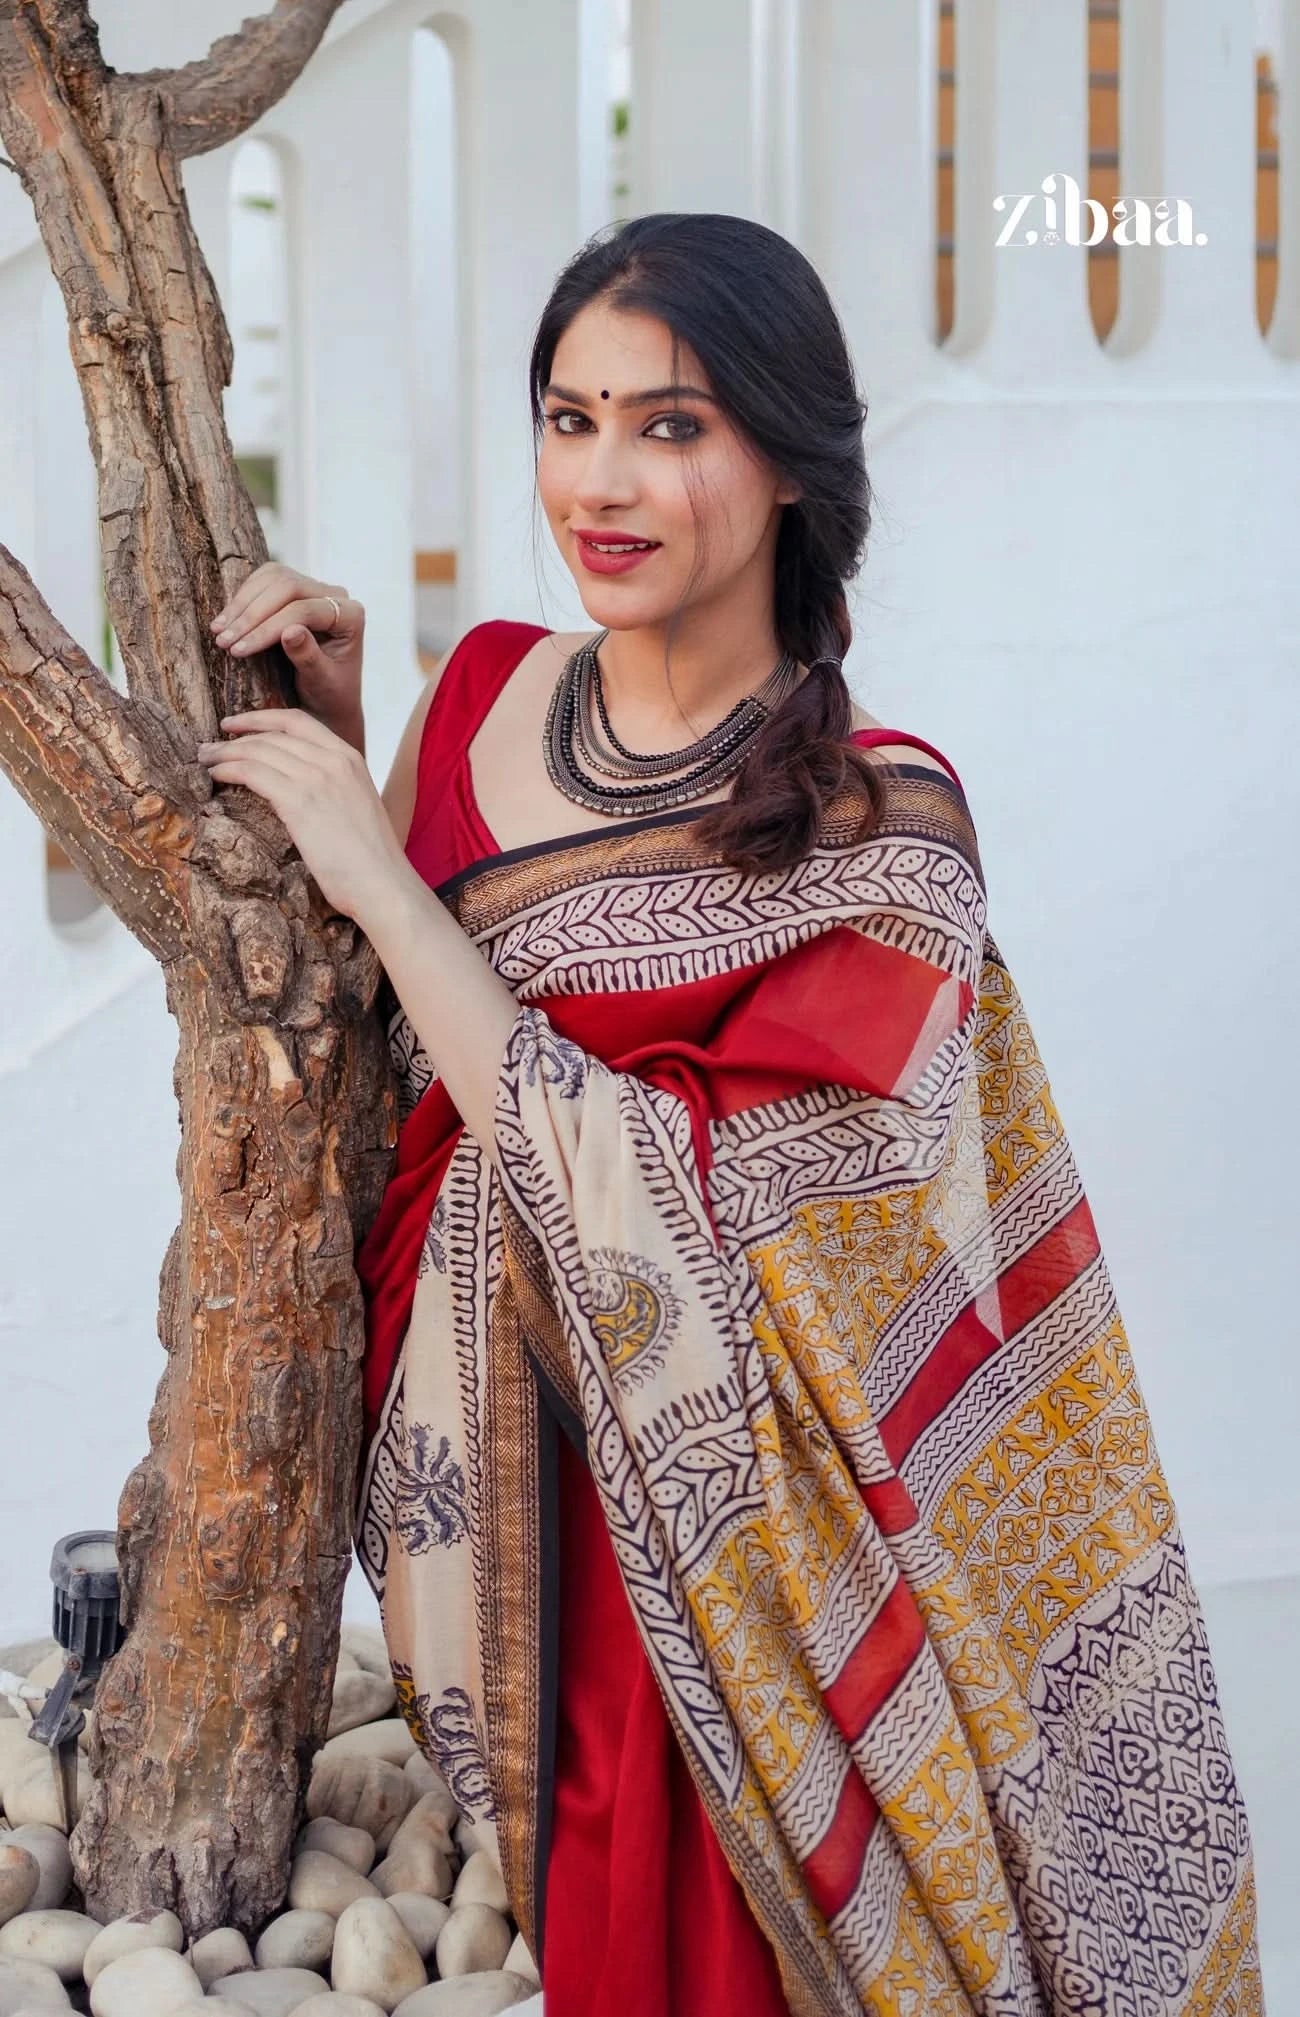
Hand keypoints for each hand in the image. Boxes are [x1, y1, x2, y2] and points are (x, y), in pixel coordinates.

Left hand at [196, 708, 409, 924]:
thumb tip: (300, 791)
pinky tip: (217, 776)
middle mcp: (333, 760)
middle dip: (236, 736)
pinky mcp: (299, 801)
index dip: (261, 718)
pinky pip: (252, 772)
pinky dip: (229, 769)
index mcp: (350, 758)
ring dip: (225, 753)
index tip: (237, 725)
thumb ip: (333, 788)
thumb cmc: (371, 859)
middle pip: (273, 734)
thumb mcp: (355, 807)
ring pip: (258, 750)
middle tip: (211, 747)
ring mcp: (316, 778)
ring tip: (206, 760)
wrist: (384, 883)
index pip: (298, 721)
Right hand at [211, 563, 364, 732]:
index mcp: (351, 616)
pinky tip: (226, 619)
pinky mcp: (294, 588)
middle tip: (223, 640)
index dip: (268, 628)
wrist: (329, 697)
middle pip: (287, 587)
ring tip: (218, 631)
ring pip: (273, 578)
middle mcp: (335, 595)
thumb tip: (290, 631)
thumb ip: (309, 657)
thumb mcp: (321, 683)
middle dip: (251, 614)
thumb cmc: (330, 694)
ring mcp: (314, 588)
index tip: (240, 650)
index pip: (304, 610)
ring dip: (241, 603)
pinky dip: (242, 597)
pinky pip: (265, 579)